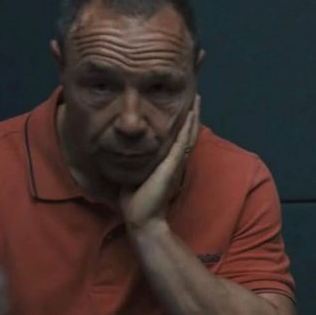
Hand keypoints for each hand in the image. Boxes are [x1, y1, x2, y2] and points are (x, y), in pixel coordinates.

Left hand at [121, 95, 199, 231]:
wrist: (142, 218)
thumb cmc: (135, 200)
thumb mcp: (133, 175)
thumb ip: (132, 164)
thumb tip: (119, 153)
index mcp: (166, 162)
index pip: (176, 137)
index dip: (181, 122)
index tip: (182, 107)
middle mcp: (174, 160)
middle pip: (186, 132)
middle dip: (191, 114)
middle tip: (194, 96)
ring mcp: (175, 161)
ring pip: (188, 133)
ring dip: (193, 115)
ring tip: (196, 99)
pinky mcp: (173, 163)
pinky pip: (183, 140)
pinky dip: (188, 126)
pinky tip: (191, 113)